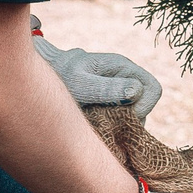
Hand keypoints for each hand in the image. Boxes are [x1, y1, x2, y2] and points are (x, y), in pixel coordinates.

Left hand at [33, 34, 162, 116]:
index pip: (153, 89)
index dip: (145, 107)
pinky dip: (113, 126)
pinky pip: (122, 117)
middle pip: (146, 104)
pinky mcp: (110, 101)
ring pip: (135, 113)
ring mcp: (118, 89)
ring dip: (121, 124)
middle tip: (107, 124)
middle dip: (132, 119)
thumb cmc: (58, 78)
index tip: (124, 118)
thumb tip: (136, 92)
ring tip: (96, 122)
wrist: (39, 77)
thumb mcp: (79, 85)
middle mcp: (124, 76)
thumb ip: (106, 88)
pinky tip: (95, 125)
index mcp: (122, 66)